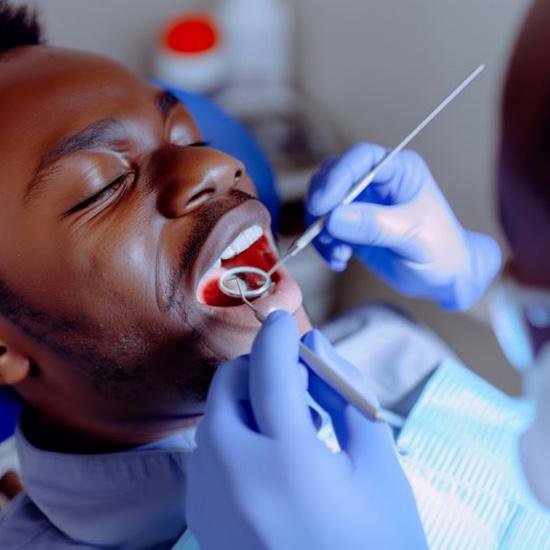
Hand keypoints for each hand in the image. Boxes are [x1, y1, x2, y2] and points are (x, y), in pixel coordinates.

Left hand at [186, 311, 426, 549]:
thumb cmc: (377, 548)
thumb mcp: (379, 470)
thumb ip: (347, 399)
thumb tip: (320, 348)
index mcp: (287, 461)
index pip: (272, 370)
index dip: (279, 335)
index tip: (284, 318)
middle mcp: (234, 474)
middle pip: (230, 386)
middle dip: (260, 367)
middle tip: (301, 383)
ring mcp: (209, 499)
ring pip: (216, 416)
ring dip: (248, 400)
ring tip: (295, 424)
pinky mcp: (201, 517)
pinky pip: (209, 451)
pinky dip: (235, 434)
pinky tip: (272, 459)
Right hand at [307, 143, 500, 309]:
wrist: (444, 275)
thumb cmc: (441, 249)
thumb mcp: (413, 236)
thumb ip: (375, 225)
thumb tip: (333, 218)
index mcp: (398, 169)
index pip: (360, 159)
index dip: (337, 178)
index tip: (321, 206)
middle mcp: (375, 180)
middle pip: (332, 176)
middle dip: (321, 205)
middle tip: (322, 234)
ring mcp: (360, 203)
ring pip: (322, 203)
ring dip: (320, 229)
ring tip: (337, 253)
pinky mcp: (350, 225)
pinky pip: (323, 227)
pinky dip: (323, 244)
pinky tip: (339, 260)